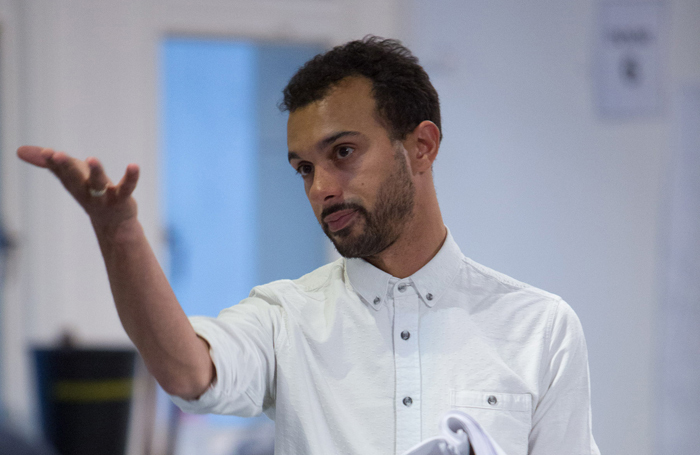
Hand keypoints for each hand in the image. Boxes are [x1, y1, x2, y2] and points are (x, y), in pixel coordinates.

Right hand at [17, 146, 139, 228]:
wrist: (113, 224)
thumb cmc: (90, 193)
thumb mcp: (70, 176)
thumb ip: (49, 163)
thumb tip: (19, 151)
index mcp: (73, 184)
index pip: (60, 171)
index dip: (53, 161)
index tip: (47, 152)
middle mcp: (85, 191)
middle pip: (73, 178)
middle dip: (65, 166)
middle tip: (56, 154)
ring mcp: (103, 197)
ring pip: (97, 184)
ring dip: (94, 172)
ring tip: (91, 158)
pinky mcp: (122, 200)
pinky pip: (127, 188)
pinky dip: (131, 177)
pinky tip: (134, 166)